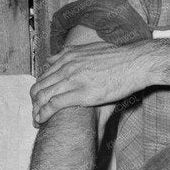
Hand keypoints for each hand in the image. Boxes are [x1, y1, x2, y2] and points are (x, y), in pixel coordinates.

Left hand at [31, 41, 148, 123]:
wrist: (136, 62)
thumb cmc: (119, 58)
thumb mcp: (91, 49)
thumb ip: (70, 53)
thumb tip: (54, 57)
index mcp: (69, 56)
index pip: (44, 74)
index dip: (38, 89)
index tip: (39, 100)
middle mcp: (67, 67)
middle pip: (39, 86)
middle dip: (34, 102)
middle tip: (35, 113)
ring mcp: (72, 79)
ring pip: (43, 95)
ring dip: (36, 110)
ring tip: (36, 120)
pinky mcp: (80, 93)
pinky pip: (53, 104)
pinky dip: (44, 114)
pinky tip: (42, 120)